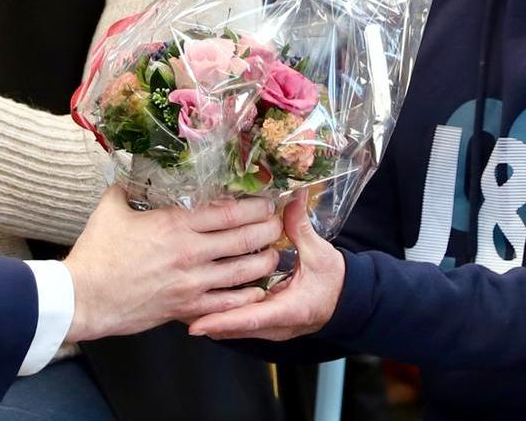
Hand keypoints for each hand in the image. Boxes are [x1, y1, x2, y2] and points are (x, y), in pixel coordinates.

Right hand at [62, 187, 284, 343]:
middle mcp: (191, 252)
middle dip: (267, 230)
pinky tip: (257, 292)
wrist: (84, 296)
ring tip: (274, 255)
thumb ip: (125, 190)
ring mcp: (192, 283)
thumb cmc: (96, 252)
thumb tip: (127, 177)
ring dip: (263, 262)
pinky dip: (246, 298)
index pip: (228, 212)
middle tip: (278, 225)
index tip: (266, 202)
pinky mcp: (187, 308)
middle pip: (243, 239)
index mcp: (176, 224)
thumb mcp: (111, 209)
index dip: (254, 207)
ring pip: (242, 272)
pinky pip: (227, 304)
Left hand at [190, 194, 342, 340]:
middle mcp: (277, 325)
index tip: (197, 324)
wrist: (348, 300)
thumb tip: (292, 197)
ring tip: (181, 312)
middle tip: (177, 315)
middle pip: (236, 328)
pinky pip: (240, 323)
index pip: (252, 318)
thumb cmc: (334, 279)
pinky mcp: (267, 323)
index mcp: (290, 310)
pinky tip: (201, 308)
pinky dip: (222, 316)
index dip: (223, 320)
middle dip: (207, 321)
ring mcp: (271, 328)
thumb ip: (300, 227)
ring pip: (235, 328)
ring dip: (211, 319)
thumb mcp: (319, 252)